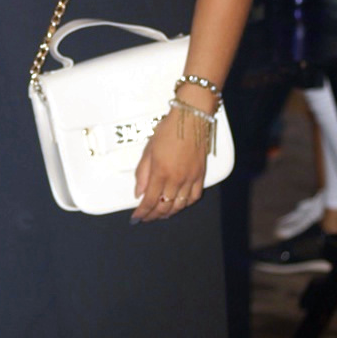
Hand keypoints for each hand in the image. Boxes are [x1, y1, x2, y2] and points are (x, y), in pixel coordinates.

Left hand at [131, 106, 208, 222]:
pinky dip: (185, 205)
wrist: (191, 119)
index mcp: (160, 172)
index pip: (149, 200)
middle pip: (164, 206)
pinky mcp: (201, 176)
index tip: (135, 218)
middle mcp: (176, 179)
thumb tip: (138, 193)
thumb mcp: (148, 150)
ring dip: (169, 213)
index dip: (142, 212)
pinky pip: (194, 197)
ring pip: (180, 205)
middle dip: (153, 215)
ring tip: (160, 214)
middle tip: (146, 218)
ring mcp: (190, 179)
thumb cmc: (167, 130)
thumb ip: (142, 173)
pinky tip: (179, 205)